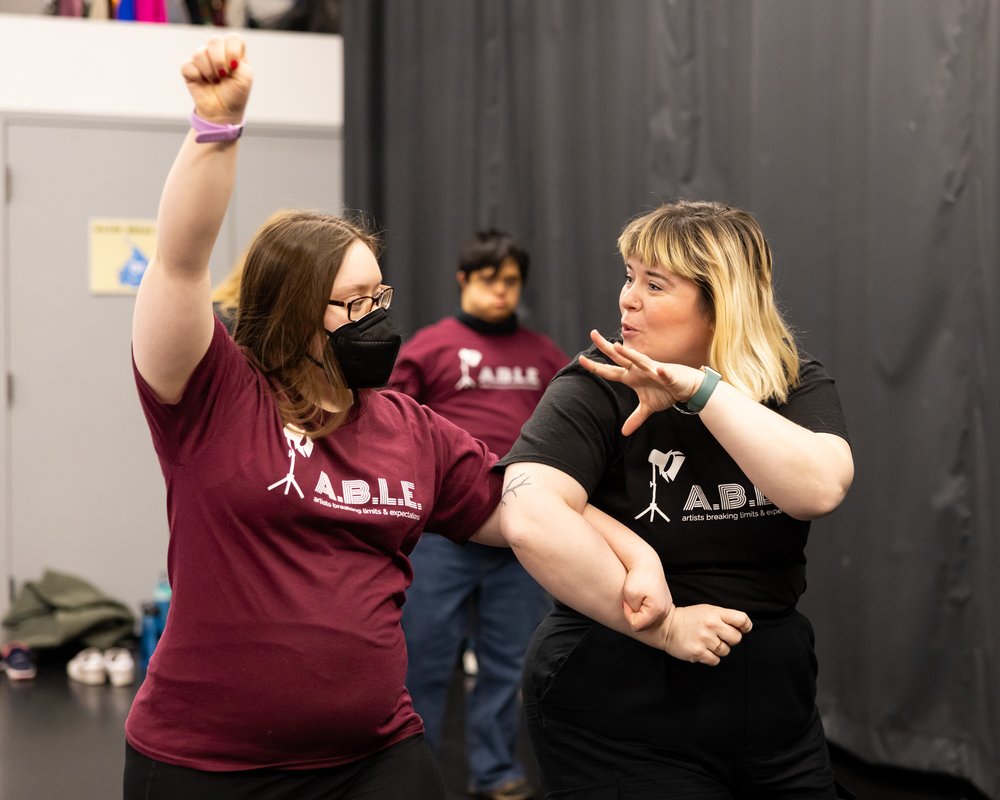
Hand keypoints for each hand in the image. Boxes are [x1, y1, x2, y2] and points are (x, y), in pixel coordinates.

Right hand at [182, 35, 251, 124]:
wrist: (222, 113)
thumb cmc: (236, 95)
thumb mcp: (245, 78)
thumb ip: (239, 60)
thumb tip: (222, 54)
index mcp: (233, 53)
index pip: (233, 38)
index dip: (233, 49)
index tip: (234, 65)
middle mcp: (217, 53)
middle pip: (214, 40)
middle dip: (220, 59)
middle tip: (224, 75)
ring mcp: (203, 60)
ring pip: (199, 52)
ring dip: (209, 70)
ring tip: (214, 81)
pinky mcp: (190, 69)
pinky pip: (188, 65)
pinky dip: (197, 76)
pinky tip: (203, 83)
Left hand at [578, 330, 704, 435]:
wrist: (687, 387)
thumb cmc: (666, 392)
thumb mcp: (648, 408)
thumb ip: (635, 418)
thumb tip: (624, 433)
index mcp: (632, 377)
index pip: (610, 371)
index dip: (596, 366)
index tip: (580, 359)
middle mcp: (639, 370)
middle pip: (620, 357)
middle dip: (606, 347)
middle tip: (592, 333)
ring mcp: (653, 370)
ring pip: (640, 361)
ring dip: (630, 355)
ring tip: (617, 346)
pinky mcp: (668, 375)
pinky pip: (664, 374)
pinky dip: (661, 373)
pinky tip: (658, 370)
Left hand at [621, 560, 671, 631]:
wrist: (647, 563)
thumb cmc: (637, 576)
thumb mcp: (630, 593)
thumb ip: (633, 611)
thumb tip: (639, 619)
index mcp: (657, 610)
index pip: (636, 625)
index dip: (628, 614)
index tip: (626, 602)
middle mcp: (664, 611)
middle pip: (644, 625)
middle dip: (634, 614)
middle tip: (630, 601)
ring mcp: (667, 608)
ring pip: (648, 620)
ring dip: (640, 612)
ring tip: (637, 599)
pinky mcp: (666, 604)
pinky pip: (653, 615)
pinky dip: (645, 609)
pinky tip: (642, 599)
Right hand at [661, 604, 752, 665]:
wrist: (667, 626)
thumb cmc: (690, 618)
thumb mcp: (707, 610)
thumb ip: (725, 617)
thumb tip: (745, 627)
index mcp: (715, 613)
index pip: (742, 619)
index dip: (746, 626)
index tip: (743, 629)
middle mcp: (711, 625)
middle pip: (736, 638)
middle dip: (730, 639)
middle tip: (719, 636)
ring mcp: (704, 639)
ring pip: (726, 651)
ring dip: (719, 649)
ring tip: (707, 643)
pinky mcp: (698, 652)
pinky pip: (715, 660)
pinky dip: (710, 657)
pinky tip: (702, 650)